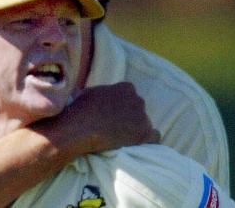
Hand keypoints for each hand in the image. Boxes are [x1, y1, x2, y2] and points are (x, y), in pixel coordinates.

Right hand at [37, 82, 159, 154]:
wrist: (79, 128)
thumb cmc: (80, 110)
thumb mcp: (88, 92)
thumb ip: (100, 93)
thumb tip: (96, 95)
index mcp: (126, 87)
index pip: (130, 95)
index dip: (122, 106)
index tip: (114, 114)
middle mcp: (138, 100)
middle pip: (138, 109)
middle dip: (130, 117)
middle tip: (117, 128)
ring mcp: (142, 117)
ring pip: (145, 123)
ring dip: (136, 130)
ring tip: (123, 139)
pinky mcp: (144, 133)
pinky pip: (155, 137)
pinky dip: (148, 142)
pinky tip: (137, 145)